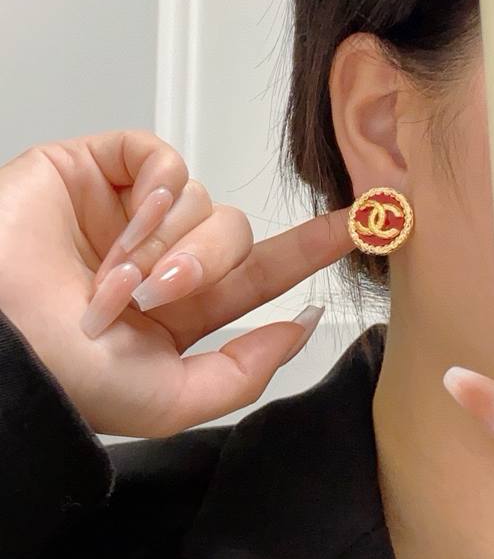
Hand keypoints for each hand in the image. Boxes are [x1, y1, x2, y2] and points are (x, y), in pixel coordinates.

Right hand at [0, 130, 352, 437]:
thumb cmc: (66, 372)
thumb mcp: (167, 399)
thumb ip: (242, 372)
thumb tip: (299, 327)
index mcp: (184, 306)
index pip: (263, 271)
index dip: (312, 247)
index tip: (362, 223)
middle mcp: (164, 255)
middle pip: (235, 234)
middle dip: (208, 263)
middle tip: (159, 291)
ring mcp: (137, 212)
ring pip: (203, 201)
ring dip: (167, 241)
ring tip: (116, 273)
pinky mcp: (107, 171)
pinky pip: (164, 159)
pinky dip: (154, 191)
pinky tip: (121, 218)